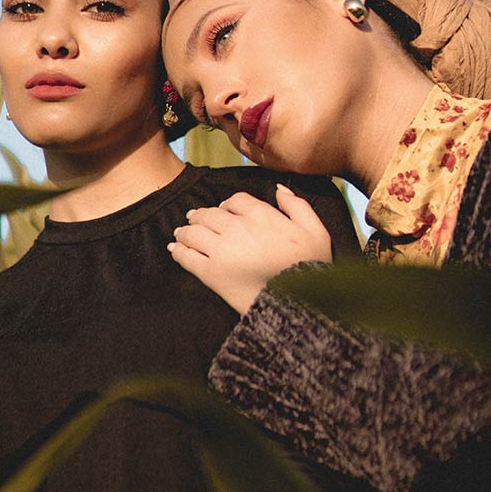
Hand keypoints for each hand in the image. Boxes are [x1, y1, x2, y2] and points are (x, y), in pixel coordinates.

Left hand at [168, 184, 331, 313]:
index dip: (227, 205)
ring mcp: (221, 249)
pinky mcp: (211, 273)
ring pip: (194, 232)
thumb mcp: (316, 231)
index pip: (235, 200)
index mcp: (261, 214)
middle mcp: (236, 227)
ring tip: (180, 234)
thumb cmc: (310, 268)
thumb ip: (297, 205)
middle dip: (200, 216)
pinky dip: (178, 251)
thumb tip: (279, 188)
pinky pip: (187, 257)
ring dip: (185, 231)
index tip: (223, 210)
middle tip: (193, 219)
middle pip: (209, 214)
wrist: (298, 303)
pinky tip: (174, 249)